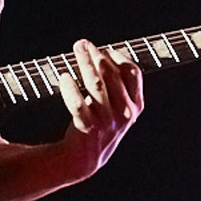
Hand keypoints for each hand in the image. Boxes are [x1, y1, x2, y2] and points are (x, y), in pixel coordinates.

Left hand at [51, 39, 144, 179]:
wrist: (87, 157)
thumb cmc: (101, 124)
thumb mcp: (118, 106)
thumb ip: (118, 83)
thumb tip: (103, 52)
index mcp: (136, 106)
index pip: (132, 73)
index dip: (117, 56)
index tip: (103, 48)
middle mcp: (124, 113)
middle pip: (112, 75)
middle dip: (96, 55)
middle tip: (83, 43)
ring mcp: (107, 122)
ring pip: (96, 85)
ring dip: (85, 63)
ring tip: (77, 49)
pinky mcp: (87, 128)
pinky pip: (77, 104)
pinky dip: (70, 89)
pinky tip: (64, 77)